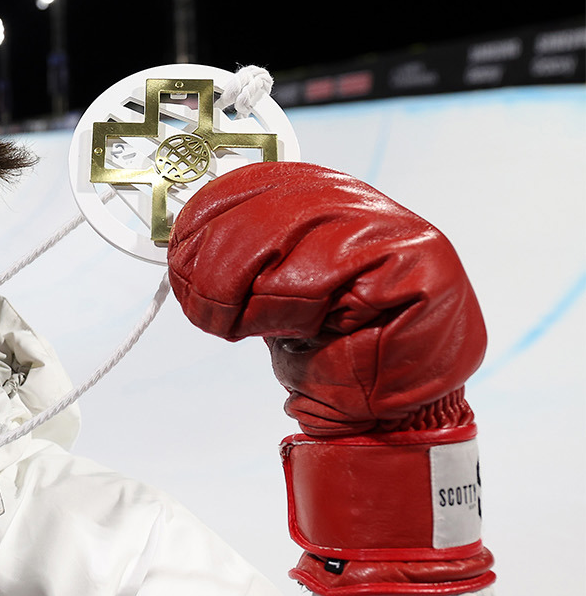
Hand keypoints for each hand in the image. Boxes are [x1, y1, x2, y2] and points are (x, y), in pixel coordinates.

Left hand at [168, 162, 493, 595]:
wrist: (385, 414)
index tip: (179, 253)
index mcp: (319, 200)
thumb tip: (185, 245)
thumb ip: (242, 262)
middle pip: (269, 208)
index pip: (256, 181)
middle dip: (220, 263)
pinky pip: (333, 273)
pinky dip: (300, 309)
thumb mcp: (269, 299)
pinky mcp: (416, 262)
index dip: (209, 215)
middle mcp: (357, 204)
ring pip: (293, 239)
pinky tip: (306, 332)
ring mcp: (392, 228)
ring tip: (254, 328)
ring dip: (257, 296)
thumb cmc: (330, 358)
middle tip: (206, 309)